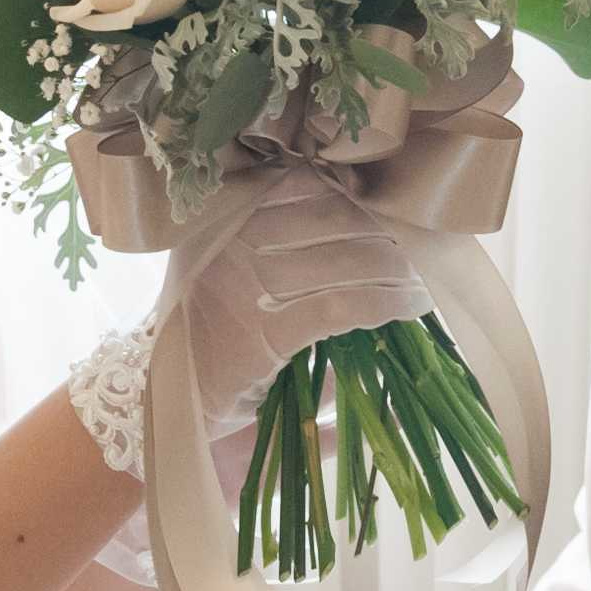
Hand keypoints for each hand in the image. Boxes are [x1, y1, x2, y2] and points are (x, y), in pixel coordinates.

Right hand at [157, 168, 425, 439]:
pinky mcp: (260, 335)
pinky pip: (341, 307)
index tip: (398, 203)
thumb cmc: (205, 342)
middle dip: (389, 228)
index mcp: (222, 216)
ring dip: (399, 269)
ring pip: (346, 259)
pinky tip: (409, 307)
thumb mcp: (226, 273)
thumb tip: (363, 223)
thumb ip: (281, 244)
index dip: (358, 192)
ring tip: (429, 278)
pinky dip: (384, 304)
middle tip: (428, 241)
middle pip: (334, 214)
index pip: (305, 182)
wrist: (162, 408)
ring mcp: (242, 285)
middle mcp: (228, 240)